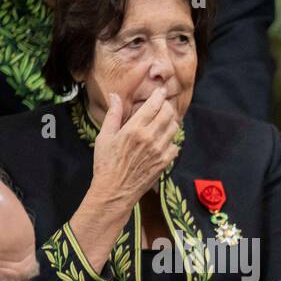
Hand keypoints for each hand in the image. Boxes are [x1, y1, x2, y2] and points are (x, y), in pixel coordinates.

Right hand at [88, 89, 180, 210]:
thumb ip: (113, 115)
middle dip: (166, 106)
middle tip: (162, 105)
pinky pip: (175, 146)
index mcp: (134, 129)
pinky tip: (163, 140)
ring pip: (174, 128)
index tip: (162, 90)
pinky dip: (171, 140)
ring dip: (171, 121)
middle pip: (168, 114)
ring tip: (163, 120)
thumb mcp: (105, 136)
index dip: (159, 95)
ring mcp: (160, 151)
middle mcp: (150, 138)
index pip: (153, 106)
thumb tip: (116, 96)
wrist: (115, 190)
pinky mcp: (165, 162)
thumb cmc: (106, 163)